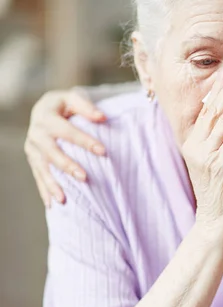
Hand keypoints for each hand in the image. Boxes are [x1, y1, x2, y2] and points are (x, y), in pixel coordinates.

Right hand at [24, 89, 106, 206]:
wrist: (45, 108)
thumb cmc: (65, 105)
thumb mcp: (73, 99)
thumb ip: (86, 107)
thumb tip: (102, 117)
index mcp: (46, 116)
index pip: (67, 131)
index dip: (84, 141)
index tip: (103, 151)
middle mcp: (36, 133)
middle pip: (51, 152)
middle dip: (67, 165)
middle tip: (84, 178)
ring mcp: (32, 147)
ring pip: (42, 168)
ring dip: (52, 184)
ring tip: (64, 199)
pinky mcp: (32, 158)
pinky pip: (38, 176)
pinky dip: (44, 190)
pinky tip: (52, 204)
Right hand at [182, 67, 222, 229]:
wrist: (215, 222)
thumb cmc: (219, 192)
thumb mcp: (213, 162)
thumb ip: (215, 141)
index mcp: (194, 144)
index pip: (207, 110)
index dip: (220, 90)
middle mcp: (196, 147)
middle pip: (214, 110)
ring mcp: (207, 157)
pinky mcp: (221, 167)